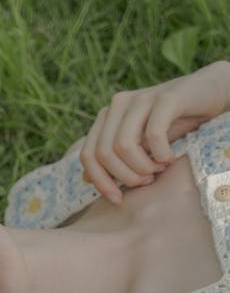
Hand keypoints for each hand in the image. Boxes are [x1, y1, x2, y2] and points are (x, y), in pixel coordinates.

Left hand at [79, 60, 229, 203]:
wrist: (207, 94)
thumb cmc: (172, 123)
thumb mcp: (139, 144)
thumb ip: (113, 158)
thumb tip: (85, 178)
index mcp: (107, 116)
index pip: (88, 155)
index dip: (100, 182)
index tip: (118, 199)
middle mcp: (118, 105)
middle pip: (104, 154)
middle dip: (125, 176)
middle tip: (147, 180)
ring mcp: (140, 98)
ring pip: (123, 146)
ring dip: (142, 167)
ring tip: (159, 168)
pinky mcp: (165, 98)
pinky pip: (153, 135)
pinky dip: (160, 154)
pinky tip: (169, 156)